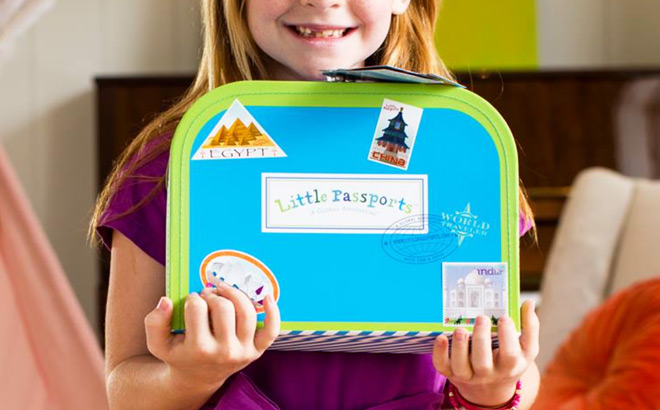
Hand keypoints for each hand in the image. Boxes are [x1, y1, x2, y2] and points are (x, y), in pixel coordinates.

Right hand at [143, 283, 280, 392]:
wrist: (197, 378)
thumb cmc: (179, 354)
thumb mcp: (158, 343)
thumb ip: (154, 322)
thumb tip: (165, 301)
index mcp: (198, 350)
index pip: (197, 308)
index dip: (192, 298)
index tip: (191, 301)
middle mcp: (224, 352)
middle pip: (223, 307)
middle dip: (212, 294)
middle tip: (206, 295)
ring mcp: (243, 352)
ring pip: (246, 311)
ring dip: (235, 294)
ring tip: (223, 292)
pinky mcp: (256, 350)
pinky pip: (271, 330)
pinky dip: (273, 312)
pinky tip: (267, 296)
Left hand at [432, 300, 538, 406]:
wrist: (491, 386)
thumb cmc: (509, 359)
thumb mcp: (526, 348)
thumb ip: (529, 327)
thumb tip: (529, 303)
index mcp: (509, 366)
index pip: (510, 355)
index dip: (507, 337)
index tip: (504, 317)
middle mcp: (488, 374)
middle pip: (483, 363)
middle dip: (481, 340)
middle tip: (481, 318)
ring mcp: (468, 375)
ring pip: (461, 366)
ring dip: (459, 347)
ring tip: (460, 328)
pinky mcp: (451, 373)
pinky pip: (442, 366)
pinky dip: (440, 353)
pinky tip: (441, 337)